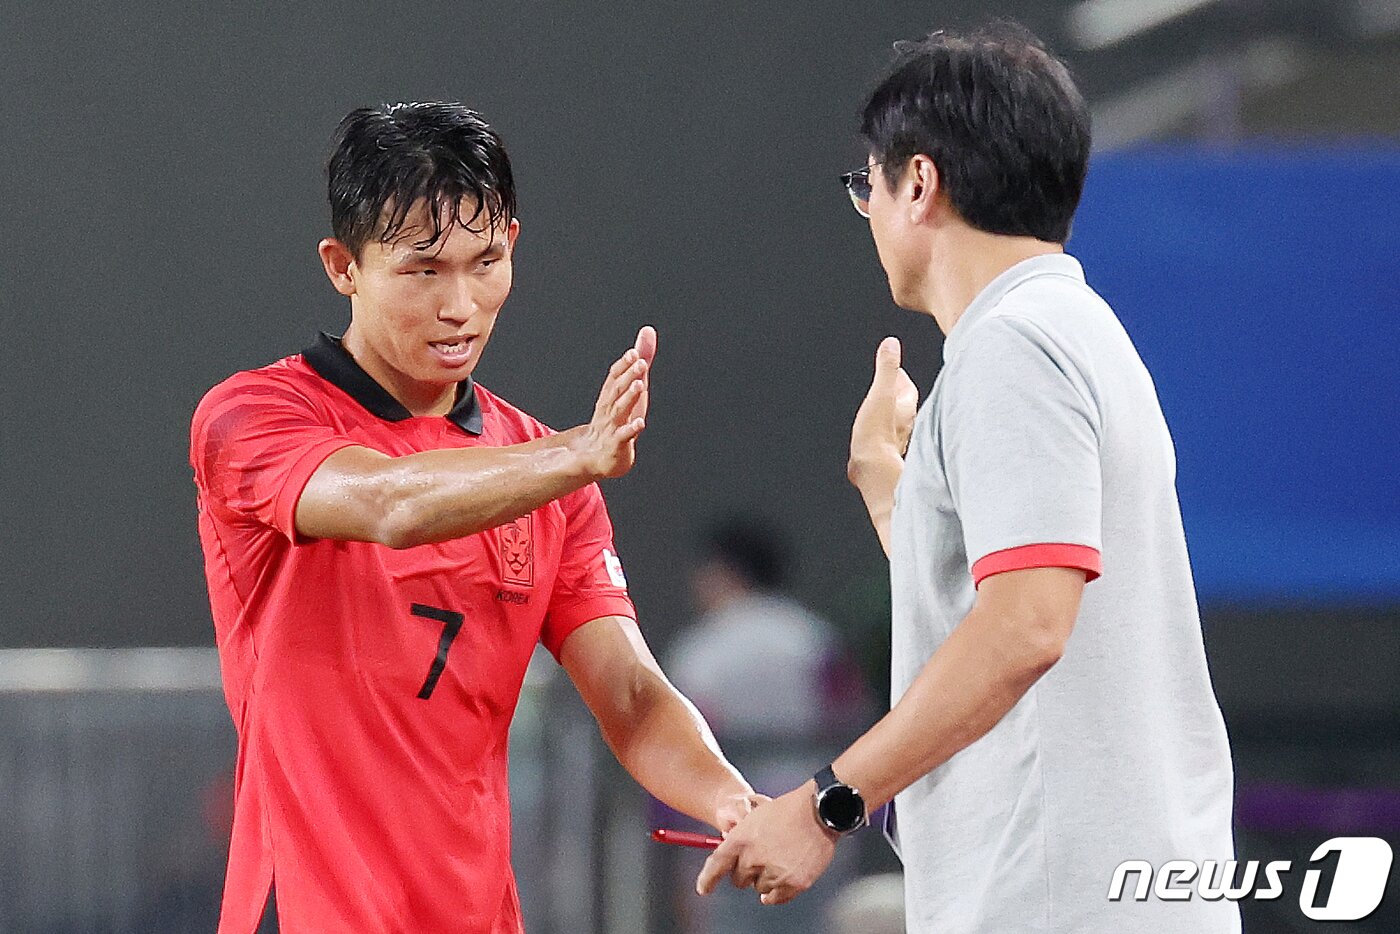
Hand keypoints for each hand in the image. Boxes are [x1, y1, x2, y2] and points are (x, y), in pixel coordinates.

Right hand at [574, 326, 657, 479]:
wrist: (597, 457)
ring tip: (640, 385)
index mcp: (610, 396)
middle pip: (616, 390)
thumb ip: (640, 362)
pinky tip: (640, 422)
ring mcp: (611, 427)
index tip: (634, 353)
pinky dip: (630, 430)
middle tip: (640, 362)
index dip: (623, 365)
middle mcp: (608, 409)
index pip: (614, 378)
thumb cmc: (617, 420)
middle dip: (628, 375)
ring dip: (629, 397)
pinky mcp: (616, 446)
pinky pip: (622, 437)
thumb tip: (648, 331)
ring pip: (619, 410)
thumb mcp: (630, 389)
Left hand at [696, 783, 837, 905]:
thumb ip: (741, 838)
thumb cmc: (787, 811)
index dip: (708, 879)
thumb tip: (733, 856)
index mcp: (741, 839)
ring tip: (779, 858)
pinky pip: (776, 898)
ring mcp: (774, 872)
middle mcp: (754, 858)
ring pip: (759, 888)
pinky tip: (782, 877)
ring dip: (765, 878)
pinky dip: (777, 892)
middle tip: (760, 858)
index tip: (703, 889)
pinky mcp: (794, 883)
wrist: (818, 811)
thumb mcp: (755, 816)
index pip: (717, 865)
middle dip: (746, 871)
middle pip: (739, 879)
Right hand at [849, 336, 917, 478]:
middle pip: (902, 404)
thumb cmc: (876, 435)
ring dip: (889, 412)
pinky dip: (882, 428)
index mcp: (906, 408)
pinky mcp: (884, 452)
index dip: (900, 377)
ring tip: (881, 405)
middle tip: (888, 385)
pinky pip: (886, 435)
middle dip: (895, 394)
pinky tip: (874, 430)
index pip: (907, 388)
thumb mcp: (880, 394)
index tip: (894, 370)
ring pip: (896, 421)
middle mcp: (905, 425)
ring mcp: (895, 440)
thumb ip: (886, 369)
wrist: (872, 470)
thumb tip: (891, 344)